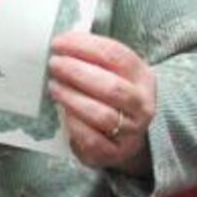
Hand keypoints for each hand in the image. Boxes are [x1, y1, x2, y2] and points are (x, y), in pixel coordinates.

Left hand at [48, 30, 155, 175]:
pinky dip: (74, 124)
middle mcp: (142, 105)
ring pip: (102, 115)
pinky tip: (62, 112)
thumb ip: (92, 58)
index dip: (85, 46)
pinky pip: (92, 140)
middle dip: (77, 72)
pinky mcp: (115, 153)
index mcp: (142, 77)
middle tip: (54, 64)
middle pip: (111, 87)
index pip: (116, 55)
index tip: (58, 43)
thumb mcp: (112, 72)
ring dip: (72, 98)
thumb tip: (60, 45)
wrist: (124, 136)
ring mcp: (131, 131)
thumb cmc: (111, 95)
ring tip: (53, 87)